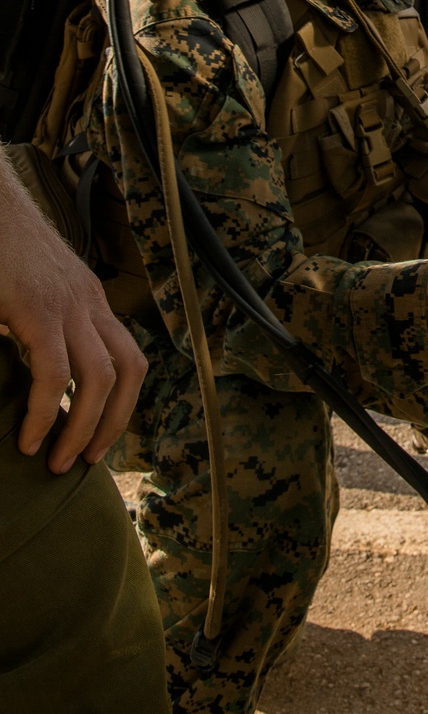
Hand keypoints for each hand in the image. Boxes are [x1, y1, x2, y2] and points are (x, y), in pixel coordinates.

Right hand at [0, 151, 147, 472]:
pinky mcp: (37, 307)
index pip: (129, 357)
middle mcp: (89, 301)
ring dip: (84, 428)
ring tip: (59, 462)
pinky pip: (54, 372)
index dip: (121, 404)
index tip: (97, 438)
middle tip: (86, 461)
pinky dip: (47, 412)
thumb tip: (34, 369)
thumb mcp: (28, 292)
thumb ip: (40, 328)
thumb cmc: (0, 251)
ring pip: (100, 378)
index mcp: (90, 299)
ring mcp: (67, 303)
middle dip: (113, 424)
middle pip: (129, 371)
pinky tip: (29, 438)